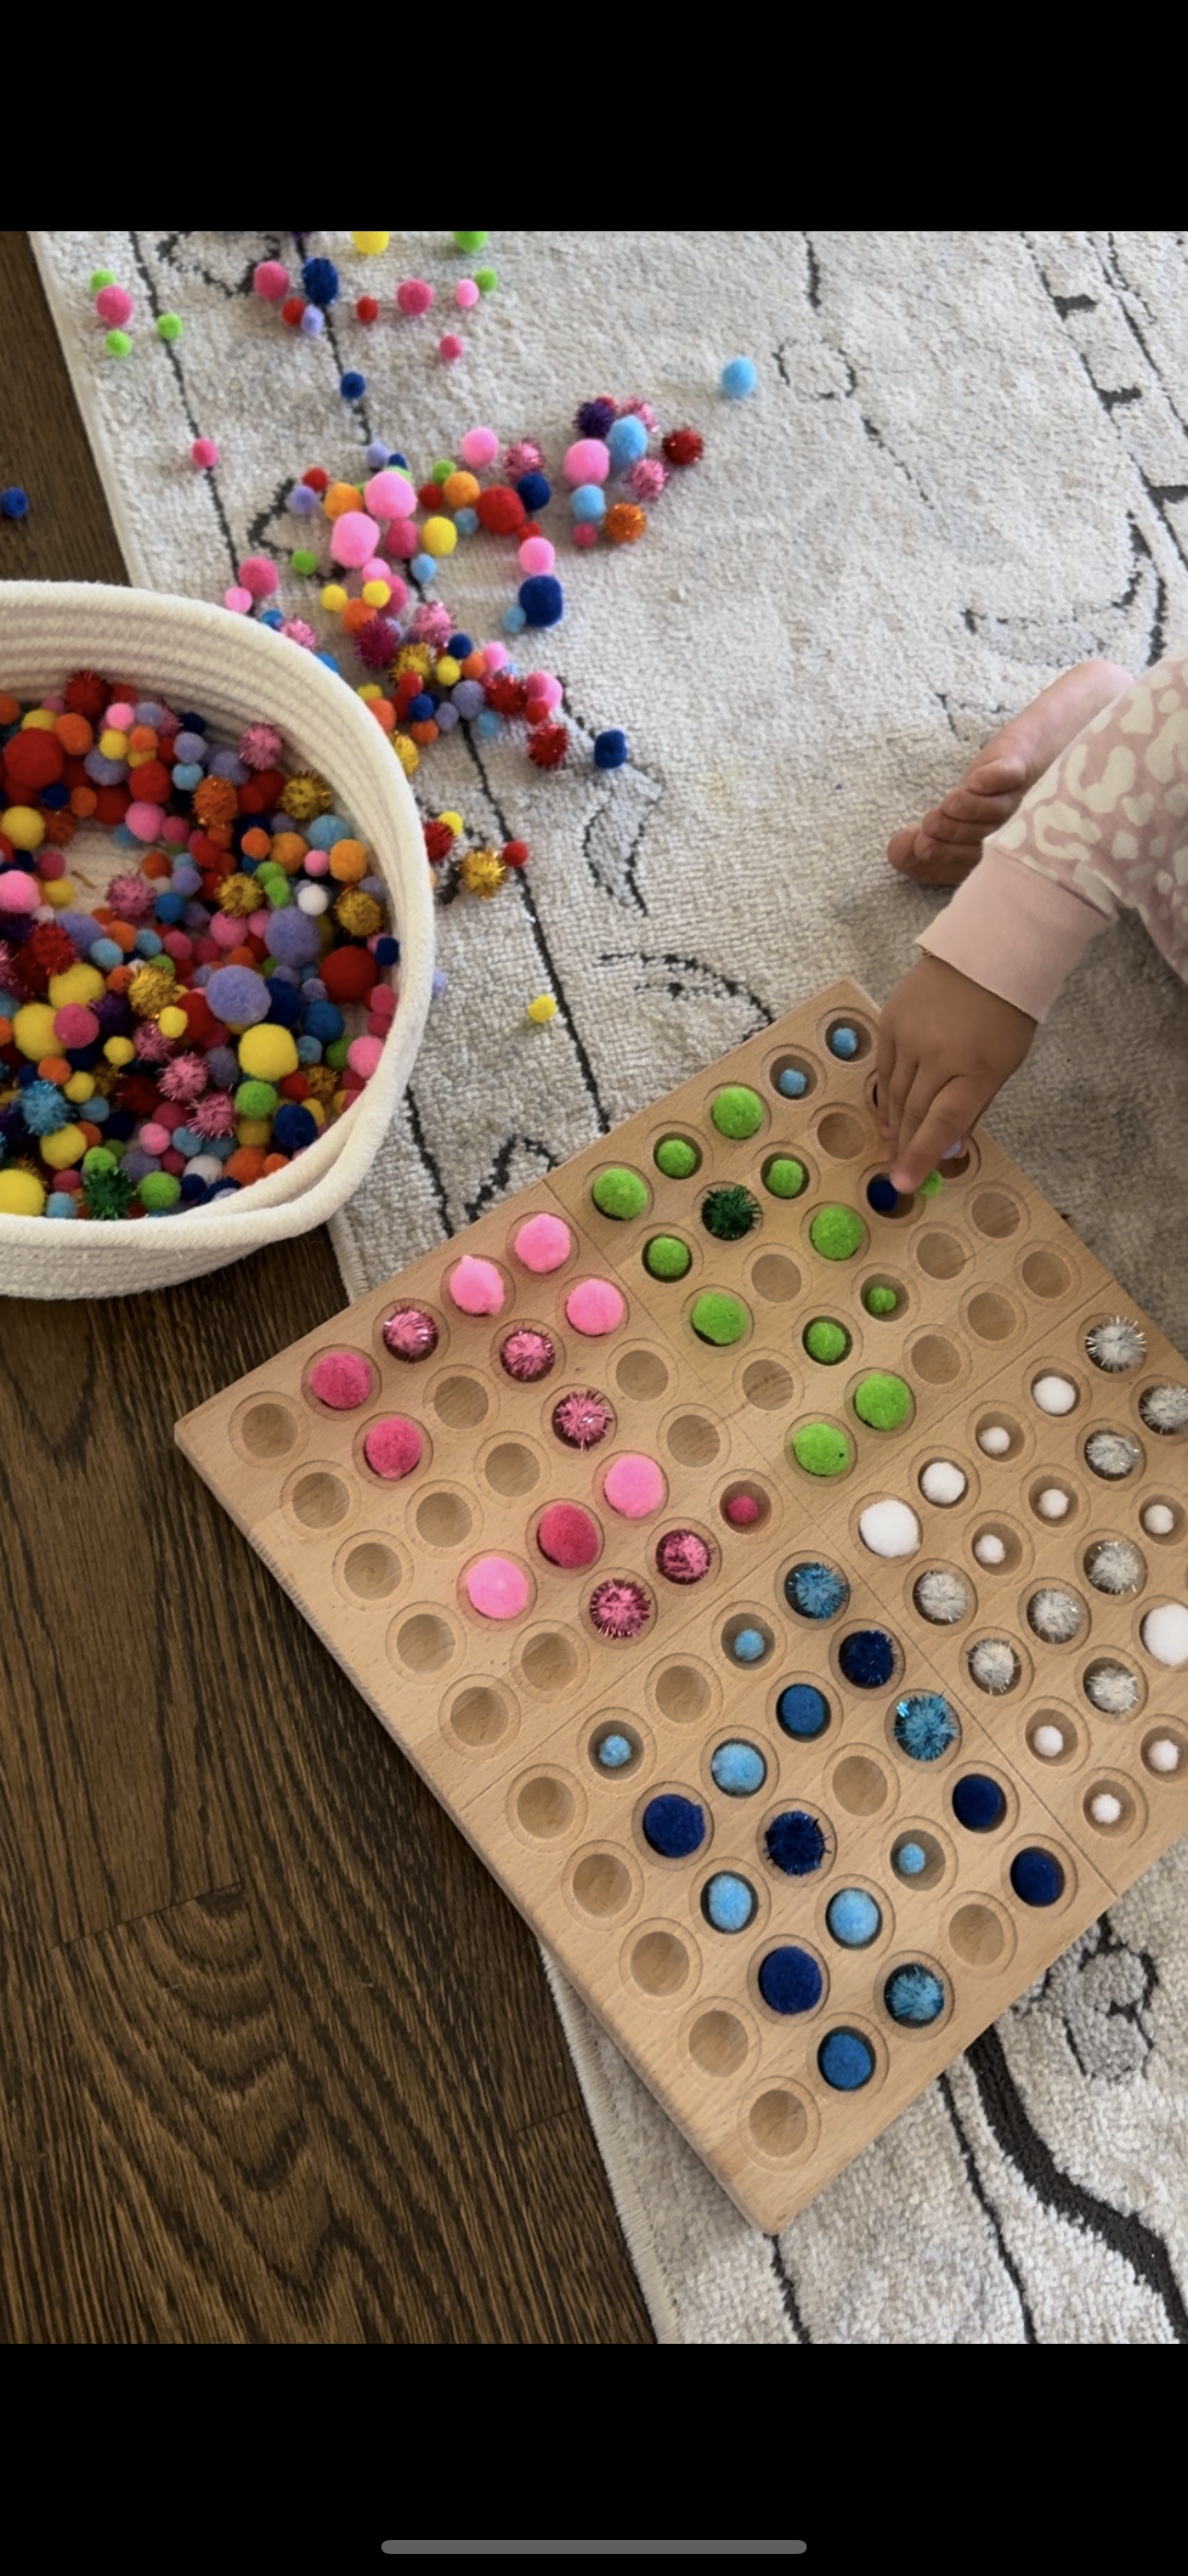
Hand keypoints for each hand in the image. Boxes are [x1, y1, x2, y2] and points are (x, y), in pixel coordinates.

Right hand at [875, 955, 1036, 1191]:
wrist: (986, 951)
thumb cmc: (1005, 1013)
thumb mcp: (1004, 1065)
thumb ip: (974, 1107)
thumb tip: (948, 1147)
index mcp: (975, 1069)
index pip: (941, 1123)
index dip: (921, 1156)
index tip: (902, 1183)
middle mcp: (937, 1055)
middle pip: (912, 1112)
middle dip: (903, 1146)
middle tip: (895, 1171)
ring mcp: (909, 1036)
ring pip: (892, 1093)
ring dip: (891, 1123)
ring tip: (891, 1144)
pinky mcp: (890, 1020)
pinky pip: (882, 1067)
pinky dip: (883, 1093)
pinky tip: (886, 1110)